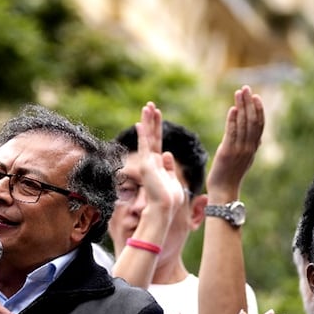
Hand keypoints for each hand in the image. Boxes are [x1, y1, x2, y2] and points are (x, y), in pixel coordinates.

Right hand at [134, 101, 186, 221]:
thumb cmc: (170, 199)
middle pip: (152, 136)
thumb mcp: (173, 180)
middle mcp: (151, 161)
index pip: (157, 142)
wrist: (164, 208)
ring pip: (148, 137)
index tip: (157, 115)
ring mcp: (147, 162)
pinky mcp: (146, 165)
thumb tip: (168, 154)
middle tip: (150, 105)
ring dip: (148, 121)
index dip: (157, 128)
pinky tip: (140, 122)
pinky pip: (145, 145)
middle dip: (152, 120)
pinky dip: (143, 134)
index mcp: (158, 164)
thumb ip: (169, 167)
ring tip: (148, 106)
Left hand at [206, 86, 263, 201]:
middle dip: (249, 103)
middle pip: (252, 121)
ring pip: (243, 124)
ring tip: (238, 93)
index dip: (258, 109)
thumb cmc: (231, 175)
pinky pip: (232, 133)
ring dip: (241, 106)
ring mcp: (239, 150)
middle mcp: (249, 147)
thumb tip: (258, 139)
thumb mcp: (245, 160)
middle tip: (246, 88)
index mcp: (253, 148)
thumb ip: (251, 147)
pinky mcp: (227, 152)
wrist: (224, 192)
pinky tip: (232, 109)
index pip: (259, 125)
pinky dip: (233, 120)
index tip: (256, 96)